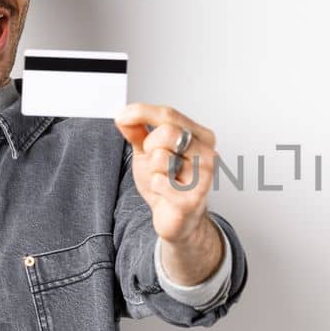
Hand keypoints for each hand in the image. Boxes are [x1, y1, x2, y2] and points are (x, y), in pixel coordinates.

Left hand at [113, 103, 217, 244]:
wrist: (177, 218)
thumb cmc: (169, 183)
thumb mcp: (149, 152)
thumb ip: (137, 132)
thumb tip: (124, 115)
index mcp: (201, 136)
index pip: (168, 114)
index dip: (141, 112)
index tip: (122, 116)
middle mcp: (207, 154)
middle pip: (167, 132)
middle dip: (150, 146)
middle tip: (155, 161)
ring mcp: (203, 177)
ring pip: (161, 157)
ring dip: (153, 170)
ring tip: (164, 179)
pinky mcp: (192, 199)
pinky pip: (160, 181)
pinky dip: (155, 186)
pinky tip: (165, 192)